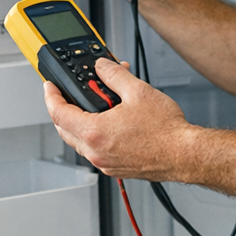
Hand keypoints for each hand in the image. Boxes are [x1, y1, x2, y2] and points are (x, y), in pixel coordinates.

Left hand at [43, 57, 197, 180]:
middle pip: (64, 129)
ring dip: (80, 123)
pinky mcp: (116, 169)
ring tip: (97, 105)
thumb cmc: (166, 131)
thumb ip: (114, 75)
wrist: (185, 155)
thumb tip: (102, 66)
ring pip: (79, 142)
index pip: (58, 113)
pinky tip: (110, 123)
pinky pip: (95, 151)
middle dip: (63, 109)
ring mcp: (105, 163)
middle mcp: (96, 152)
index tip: (49, 87)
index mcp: (95, 133)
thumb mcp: (138, 91)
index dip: (50, 96)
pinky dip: (95, 135)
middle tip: (67, 95)